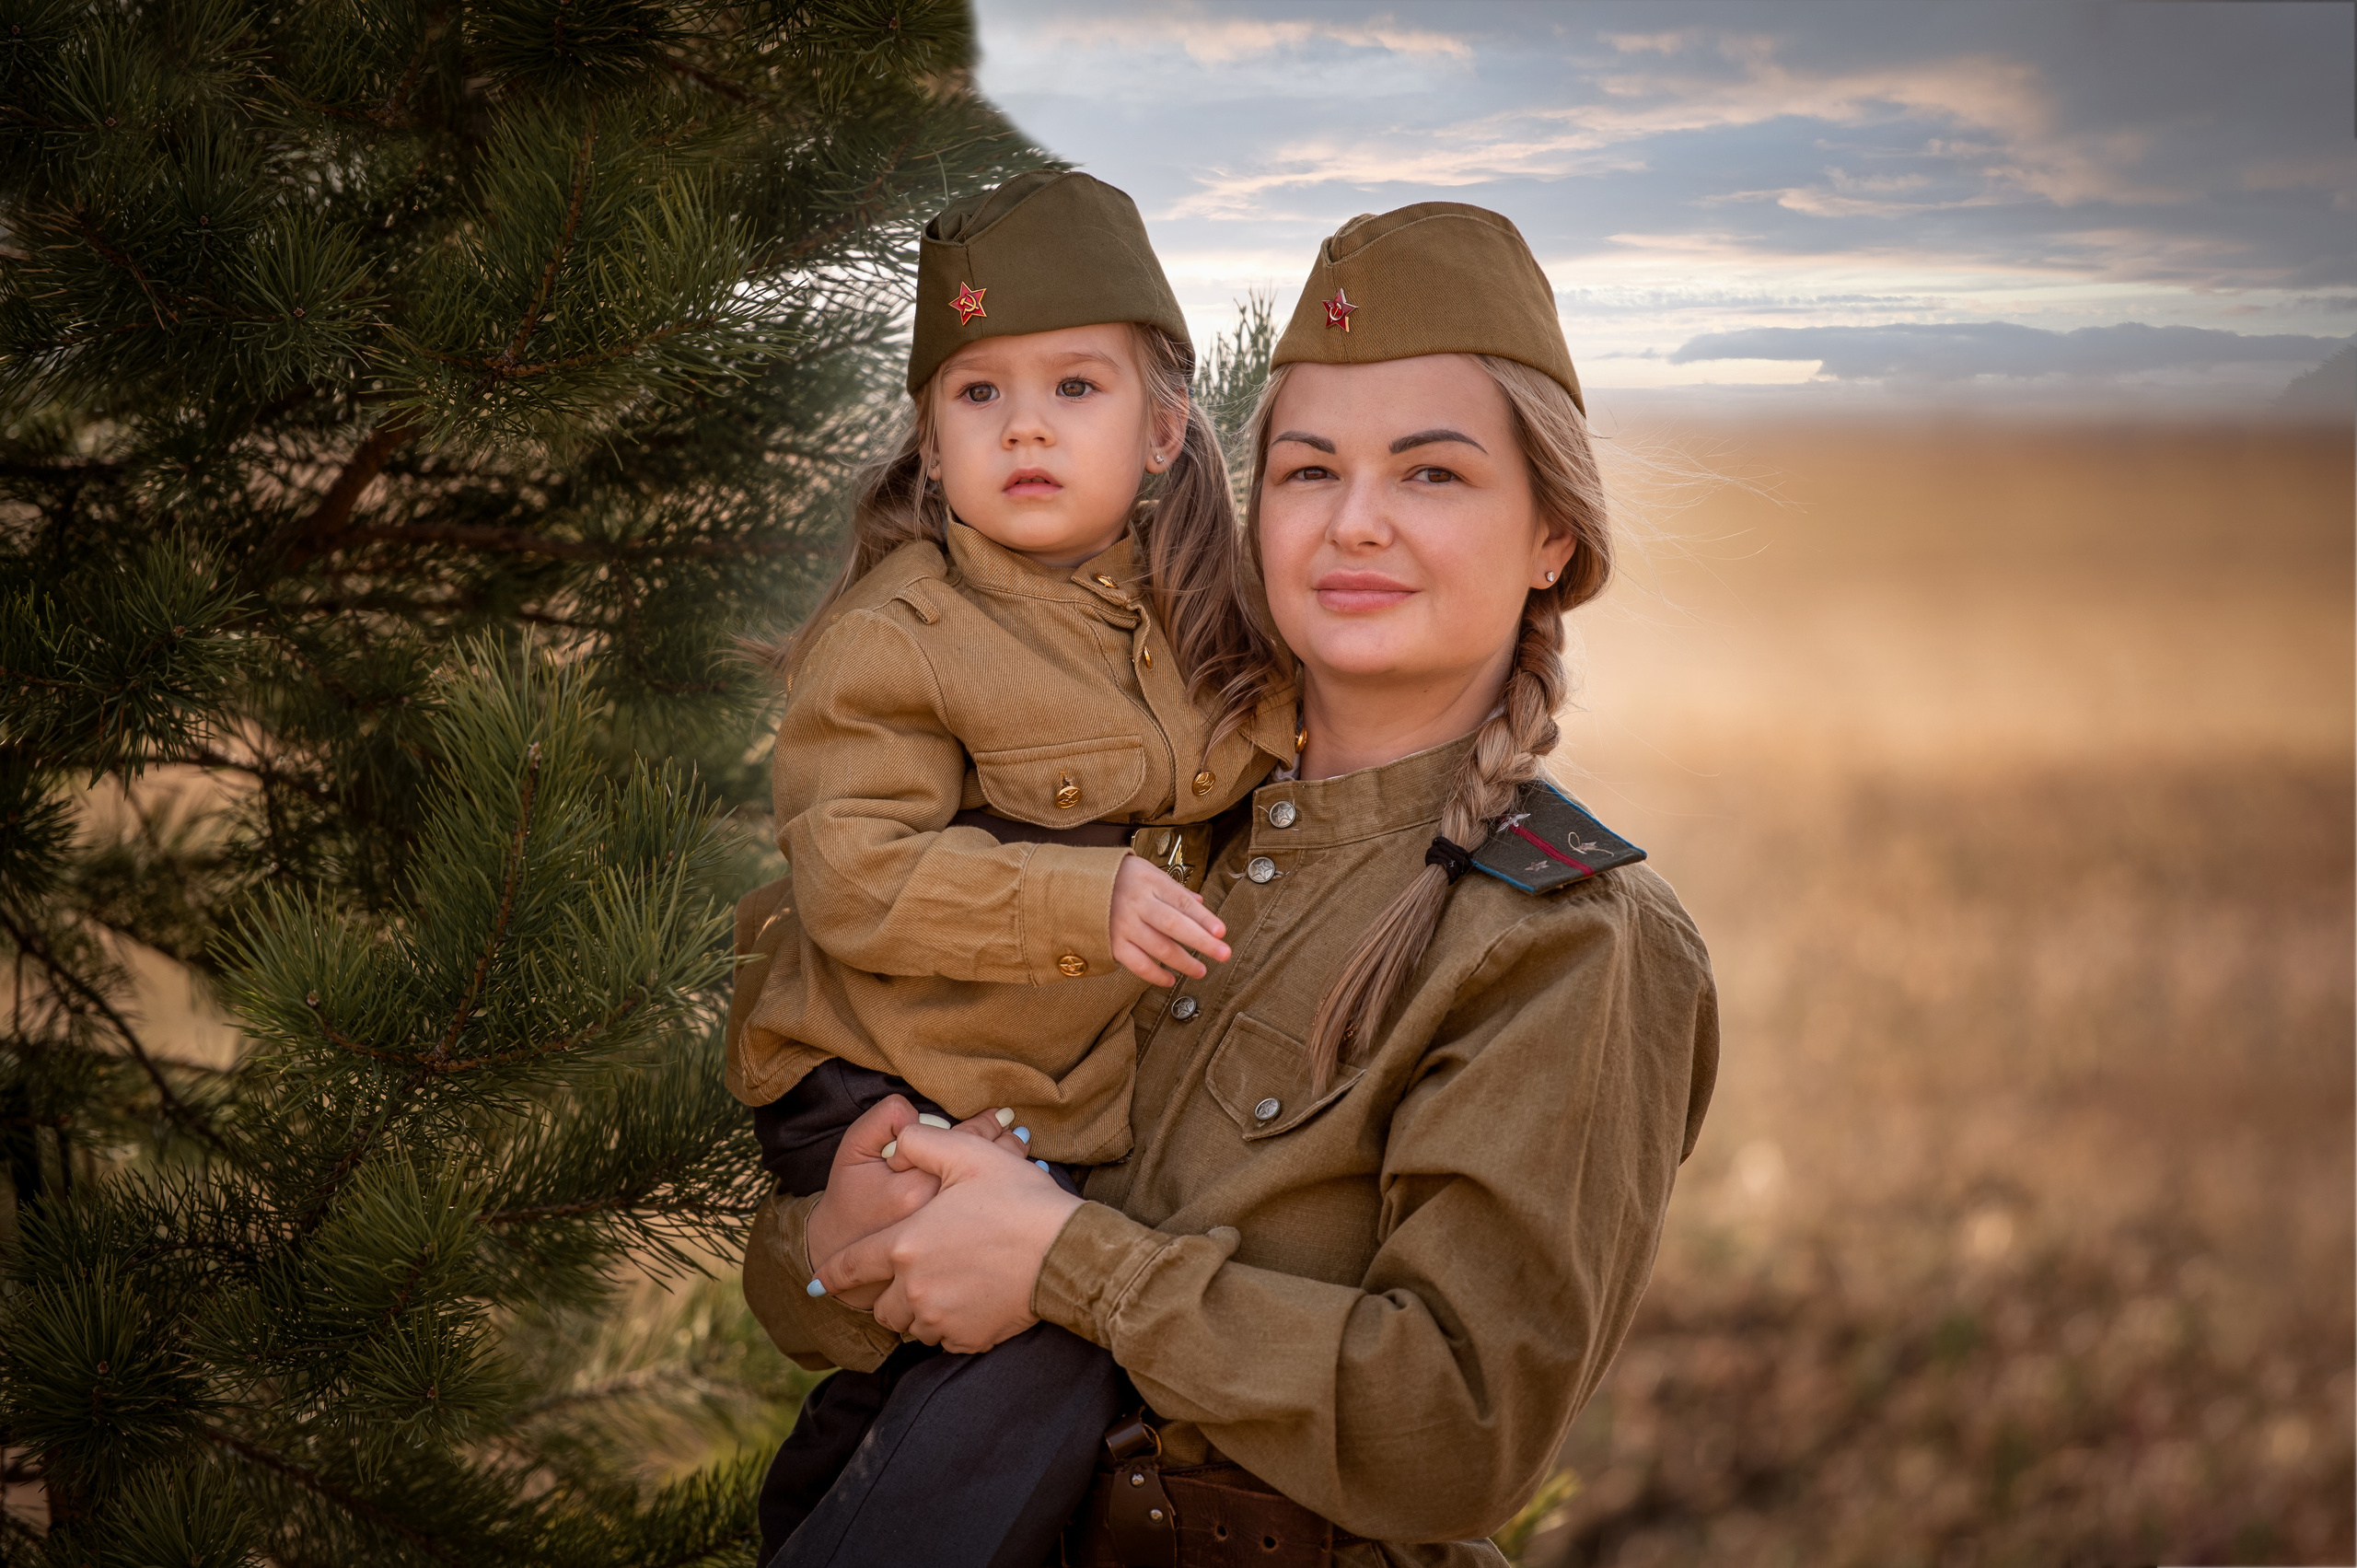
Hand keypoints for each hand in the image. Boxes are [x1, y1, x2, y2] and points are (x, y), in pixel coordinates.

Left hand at [814, 1122, 1082, 1354]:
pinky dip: (947, 1325)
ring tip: (942, 1287)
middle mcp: (913, 1289)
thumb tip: (898, 1140)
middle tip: (911, 1275)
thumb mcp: (968, 1155)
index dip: (830, 1276)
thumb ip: (920, 1142)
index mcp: (905, 1245)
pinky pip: (943, 1339)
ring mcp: (940, 1319)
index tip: (816, 1284)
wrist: (1065, 1252)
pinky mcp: (968, 1339)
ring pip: (910, 1325)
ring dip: (916, 1310)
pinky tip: (968, 1301)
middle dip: (887, 1293)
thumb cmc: (1019, 1199)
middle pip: (881, 1305)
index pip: (850, 1266)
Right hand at [1109, 854, 1229, 985]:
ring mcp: (1124, 925)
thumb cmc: (1119, 877)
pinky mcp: (1112, 944)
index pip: (1183, 902)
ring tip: (1201, 971)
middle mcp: (1138, 904)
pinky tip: (1171, 979)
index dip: (1204, 917)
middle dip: (1202, 942)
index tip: (1221, 931)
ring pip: (1159, 948)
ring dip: (1183, 962)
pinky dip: (1156, 975)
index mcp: (1151, 883)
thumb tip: (1200, 902)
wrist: (1074, 884)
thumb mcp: (1147, 872)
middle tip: (1224, 953)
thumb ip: (1174, 890)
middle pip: (1175, 925)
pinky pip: (1137, 964)